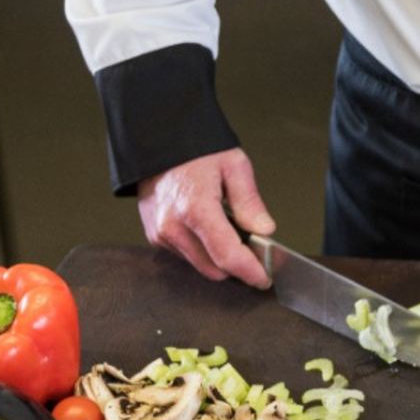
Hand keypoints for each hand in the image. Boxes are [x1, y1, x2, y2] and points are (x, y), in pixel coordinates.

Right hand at [137, 148, 276, 288]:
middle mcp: (173, 226)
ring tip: (226, 228)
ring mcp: (161, 234)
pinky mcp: (155, 236)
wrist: (158, 143)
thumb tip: (264, 230)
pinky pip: (185, 256)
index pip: (227, 256)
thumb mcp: (233, 164)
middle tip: (251, 246)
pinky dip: (201, 250)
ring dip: (218, 258)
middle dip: (236, 264)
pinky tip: (206, 227)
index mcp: (195, 208)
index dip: (250, 271)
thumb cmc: (195, 149)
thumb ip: (249, 201)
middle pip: (214, 269)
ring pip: (200, 266)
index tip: (264, 277)